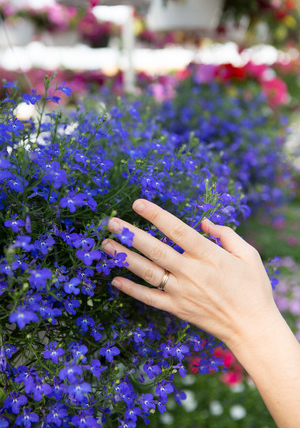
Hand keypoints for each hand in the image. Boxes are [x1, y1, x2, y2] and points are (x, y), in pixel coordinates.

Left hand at [102, 199, 277, 349]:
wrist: (251, 328)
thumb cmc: (253, 288)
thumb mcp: (249, 255)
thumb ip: (226, 235)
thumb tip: (203, 222)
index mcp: (209, 256)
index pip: (177, 230)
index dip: (156, 215)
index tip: (137, 203)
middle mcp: (191, 272)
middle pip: (155, 249)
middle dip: (131, 234)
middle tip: (110, 222)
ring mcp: (181, 292)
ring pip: (147, 272)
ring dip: (124, 257)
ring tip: (105, 245)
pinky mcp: (176, 308)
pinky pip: (149, 298)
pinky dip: (131, 289)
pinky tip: (114, 279)